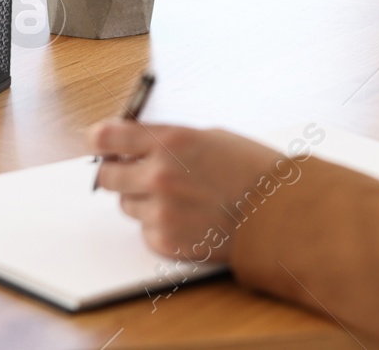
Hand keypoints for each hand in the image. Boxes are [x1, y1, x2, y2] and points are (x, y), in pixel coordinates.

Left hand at [88, 119, 287, 262]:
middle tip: (137, 172)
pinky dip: (160, 225)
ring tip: (180, 197)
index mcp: (171, 141)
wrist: (279, 213)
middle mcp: (160, 175)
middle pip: (107, 176)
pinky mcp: (165, 241)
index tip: (99, 143)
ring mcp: (161, 211)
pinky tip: (189, 217)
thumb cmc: (253, 170)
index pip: (108, 137)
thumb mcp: (212, 138)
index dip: (101, 140)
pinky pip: (145, 230)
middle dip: (119, 172)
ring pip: (127, 205)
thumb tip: (135, 146)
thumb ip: (169, 141)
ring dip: (144, 200)